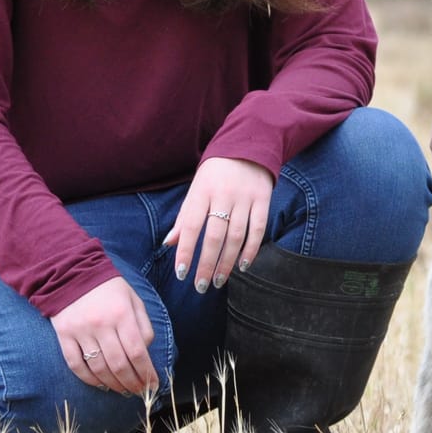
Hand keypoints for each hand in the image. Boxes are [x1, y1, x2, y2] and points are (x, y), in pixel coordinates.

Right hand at [51, 277, 157, 394]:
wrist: (71, 272)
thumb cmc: (109, 288)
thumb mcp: (133, 299)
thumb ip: (143, 324)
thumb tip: (146, 352)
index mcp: (122, 313)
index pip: (137, 351)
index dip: (147, 372)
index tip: (154, 385)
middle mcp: (101, 324)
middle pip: (119, 364)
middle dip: (133, 383)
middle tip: (141, 392)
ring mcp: (80, 331)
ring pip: (99, 368)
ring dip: (114, 384)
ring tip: (124, 390)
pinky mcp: (64, 335)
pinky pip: (76, 365)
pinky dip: (90, 379)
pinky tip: (102, 384)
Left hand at [163, 156, 273, 292]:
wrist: (247, 147)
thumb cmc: (215, 174)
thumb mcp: (196, 190)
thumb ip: (184, 217)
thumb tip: (169, 244)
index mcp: (202, 192)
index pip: (191, 226)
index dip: (185, 250)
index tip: (181, 273)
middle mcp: (223, 195)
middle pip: (214, 236)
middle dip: (206, 264)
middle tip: (201, 285)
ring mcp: (245, 198)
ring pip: (236, 236)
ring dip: (227, 262)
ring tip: (218, 280)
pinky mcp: (263, 200)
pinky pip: (258, 230)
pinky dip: (251, 250)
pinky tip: (243, 266)